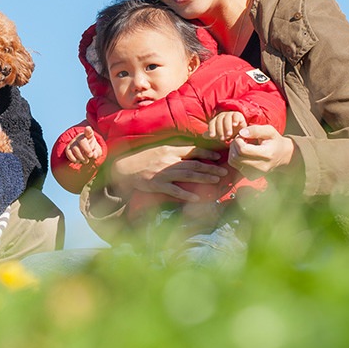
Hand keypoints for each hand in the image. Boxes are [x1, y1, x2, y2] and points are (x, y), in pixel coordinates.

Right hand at [66, 127, 102, 163]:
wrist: (84, 153)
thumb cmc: (92, 150)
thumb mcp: (97, 151)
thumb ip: (97, 153)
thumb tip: (93, 155)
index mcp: (88, 135)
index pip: (88, 131)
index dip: (88, 130)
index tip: (88, 129)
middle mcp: (79, 137)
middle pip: (81, 141)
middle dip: (86, 149)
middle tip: (90, 155)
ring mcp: (73, 142)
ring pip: (75, 148)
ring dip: (81, 157)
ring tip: (86, 161)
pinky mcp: (68, 148)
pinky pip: (68, 153)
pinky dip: (73, 159)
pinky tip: (78, 161)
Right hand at [108, 143, 226, 202]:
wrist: (124, 168)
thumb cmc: (142, 158)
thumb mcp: (159, 149)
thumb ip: (174, 150)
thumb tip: (191, 152)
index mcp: (170, 149)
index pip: (193, 150)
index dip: (207, 153)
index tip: (218, 156)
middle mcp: (169, 160)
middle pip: (194, 164)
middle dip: (211, 168)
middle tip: (224, 171)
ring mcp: (163, 173)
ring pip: (188, 176)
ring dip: (204, 179)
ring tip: (216, 181)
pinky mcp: (157, 185)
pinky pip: (175, 190)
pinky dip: (187, 194)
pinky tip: (197, 198)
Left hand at [204, 111, 247, 141]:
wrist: (240, 132)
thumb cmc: (227, 134)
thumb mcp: (219, 135)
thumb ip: (211, 135)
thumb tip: (203, 135)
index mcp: (216, 120)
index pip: (212, 123)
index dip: (211, 129)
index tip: (212, 136)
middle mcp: (222, 116)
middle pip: (219, 121)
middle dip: (220, 130)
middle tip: (222, 139)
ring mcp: (230, 114)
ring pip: (227, 118)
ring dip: (227, 127)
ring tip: (229, 134)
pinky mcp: (238, 115)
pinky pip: (236, 115)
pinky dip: (235, 119)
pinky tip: (235, 125)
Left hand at [229, 124, 294, 178]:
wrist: (282, 156)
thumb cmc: (275, 141)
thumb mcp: (269, 131)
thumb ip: (256, 130)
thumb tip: (241, 133)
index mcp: (266, 155)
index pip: (243, 150)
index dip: (238, 140)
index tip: (241, 135)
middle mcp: (261, 167)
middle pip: (236, 156)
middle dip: (234, 145)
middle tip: (239, 139)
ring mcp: (255, 174)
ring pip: (233, 161)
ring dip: (233, 151)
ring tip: (240, 144)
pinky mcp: (250, 176)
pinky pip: (235, 166)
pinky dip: (234, 157)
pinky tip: (242, 152)